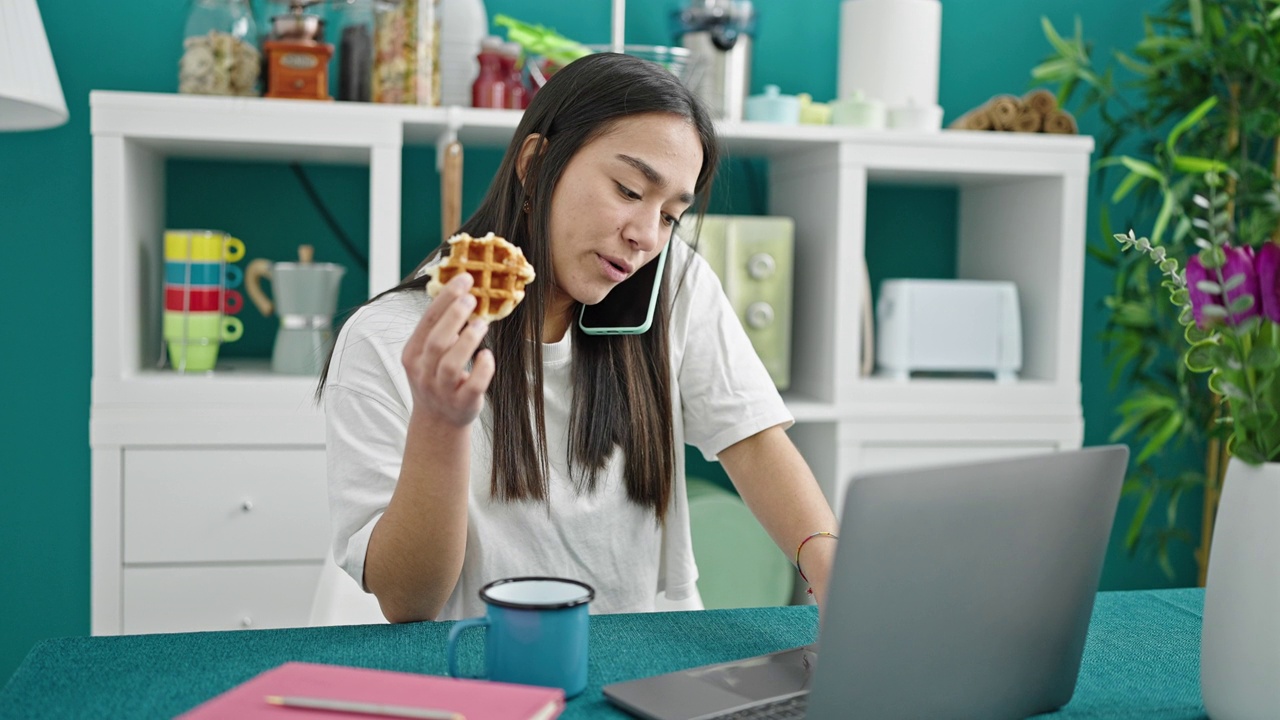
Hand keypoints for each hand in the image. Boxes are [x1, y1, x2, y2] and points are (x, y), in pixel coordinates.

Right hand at [402, 273, 493, 426]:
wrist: (438, 421)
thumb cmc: (438, 378)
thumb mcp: (430, 355)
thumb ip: (441, 329)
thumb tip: (464, 293)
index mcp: (413, 354)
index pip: (427, 321)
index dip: (445, 298)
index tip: (464, 278)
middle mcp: (423, 372)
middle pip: (436, 341)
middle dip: (454, 317)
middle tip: (472, 298)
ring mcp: (441, 390)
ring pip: (450, 364)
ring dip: (468, 341)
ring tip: (482, 324)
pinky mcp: (462, 404)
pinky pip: (472, 386)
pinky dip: (482, 369)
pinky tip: (487, 356)